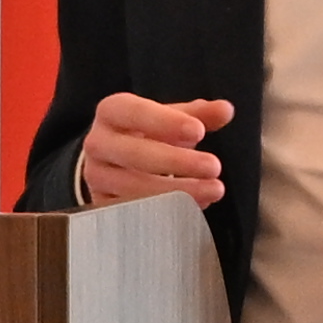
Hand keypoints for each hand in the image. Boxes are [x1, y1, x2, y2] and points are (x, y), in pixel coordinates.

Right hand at [77, 94, 231, 210]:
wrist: (111, 161)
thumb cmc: (144, 134)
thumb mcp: (168, 119)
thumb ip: (198, 115)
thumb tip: (225, 110)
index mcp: (112, 112)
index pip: (135, 113)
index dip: (166, 122)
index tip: (199, 131)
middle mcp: (98, 143)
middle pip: (134, 153)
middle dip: (177, 162)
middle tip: (214, 167)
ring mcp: (96, 176)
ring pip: (133, 187)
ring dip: (176, 191)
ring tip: (212, 190)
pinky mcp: (101, 204)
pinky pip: (132, 212)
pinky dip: (164, 211)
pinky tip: (192, 208)